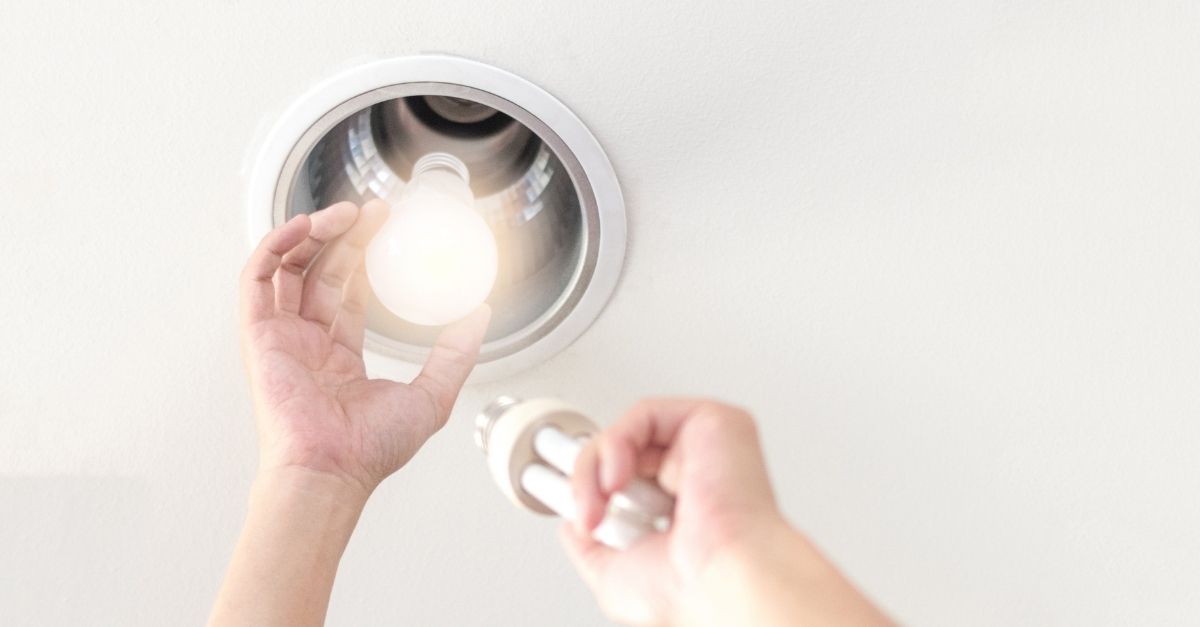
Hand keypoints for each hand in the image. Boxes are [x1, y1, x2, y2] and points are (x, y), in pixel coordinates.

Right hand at [238, 200, 490, 495]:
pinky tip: (303, 227)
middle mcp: (306, 343)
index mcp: (338, 356)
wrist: (332, 470)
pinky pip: (257, 280)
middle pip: (320, 271)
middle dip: (344, 235)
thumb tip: (480, 316)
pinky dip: (274, 247)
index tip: (386, 228)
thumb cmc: (370, 450)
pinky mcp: (258, 336)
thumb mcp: (432, 395)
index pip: (346, 292)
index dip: (364, 255)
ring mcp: (280, 338)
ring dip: (312, 233)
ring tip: (345, 213)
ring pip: (288, 267)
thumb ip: (455, 354)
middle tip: (373, 211)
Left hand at [563, 399, 892, 626]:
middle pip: (626, 451)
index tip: (574, 507)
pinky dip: (615, 445)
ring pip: (629, 433)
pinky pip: (645, 414)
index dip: (595, 486)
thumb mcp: (614, 577)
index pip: (633, 478)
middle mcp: (700, 476)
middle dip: (589, 479)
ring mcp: (707, 447)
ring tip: (597, 505)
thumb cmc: (691, 590)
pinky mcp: (713, 421)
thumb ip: (590, 549)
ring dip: (595, 468)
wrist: (723, 579)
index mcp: (686, 511)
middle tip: (584, 509)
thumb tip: (573, 527)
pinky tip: (615, 480)